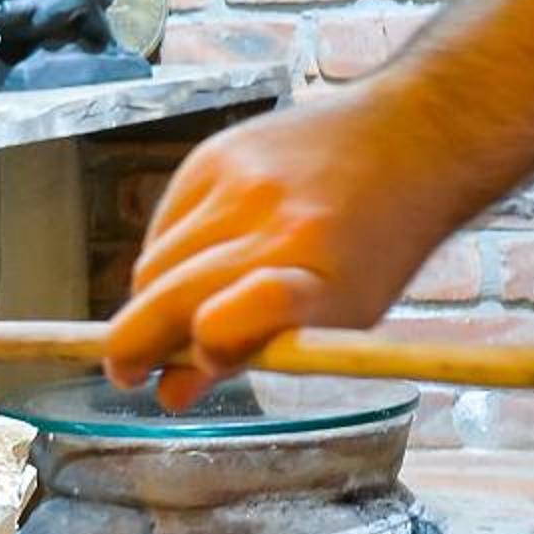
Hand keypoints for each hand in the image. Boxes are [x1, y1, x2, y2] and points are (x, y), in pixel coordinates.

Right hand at [103, 89, 444, 409]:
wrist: (406, 139)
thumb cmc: (373, 245)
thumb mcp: (338, 316)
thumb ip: (255, 351)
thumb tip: (170, 393)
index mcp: (319, 279)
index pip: (238, 318)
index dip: (202, 350)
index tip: (168, 382)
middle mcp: (273, 224)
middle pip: (166, 294)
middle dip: (132, 344)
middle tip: (126, 371)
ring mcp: (236, 182)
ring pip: (153, 262)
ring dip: (153, 299)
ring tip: (176, 313)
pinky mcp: (212, 154)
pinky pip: (161, 224)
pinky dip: (169, 253)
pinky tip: (201, 257)